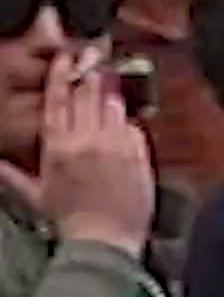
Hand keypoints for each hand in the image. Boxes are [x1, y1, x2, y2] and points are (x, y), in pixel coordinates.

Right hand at [33, 52, 154, 256]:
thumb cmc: (68, 222)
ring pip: (112, 103)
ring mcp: (114, 145)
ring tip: (109, 73)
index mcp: (57, 147)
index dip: (62, 74)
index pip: (58, 99)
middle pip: (86, 92)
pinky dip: (128, 120)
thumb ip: (11, 175)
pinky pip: (133, 125)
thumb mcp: (34, 196)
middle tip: (92, 53)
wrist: (104, 243)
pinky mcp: (137, 154)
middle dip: (89, 70)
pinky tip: (124, 117)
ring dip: (109, 87)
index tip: (66, 58)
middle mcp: (85, 140)